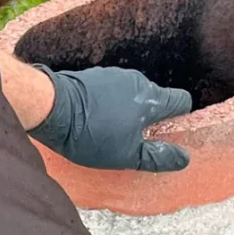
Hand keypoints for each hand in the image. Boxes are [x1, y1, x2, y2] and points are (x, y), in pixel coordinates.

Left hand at [29, 66, 191, 172]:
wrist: (49, 107)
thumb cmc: (91, 133)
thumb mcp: (128, 155)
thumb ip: (158, 157)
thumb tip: (184, 159)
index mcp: (151, 99)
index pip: (182, 100)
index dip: (180, 117)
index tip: (167, 134)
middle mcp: (136, 81)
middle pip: (156, 98)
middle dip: (151, 118)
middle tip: (135, 139)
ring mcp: (114, 75)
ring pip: (133, 94)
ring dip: (129, 110)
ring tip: (111, 130)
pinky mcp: (94, 76)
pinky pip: (112, 90)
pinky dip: (110, 104)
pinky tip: (95, 119)